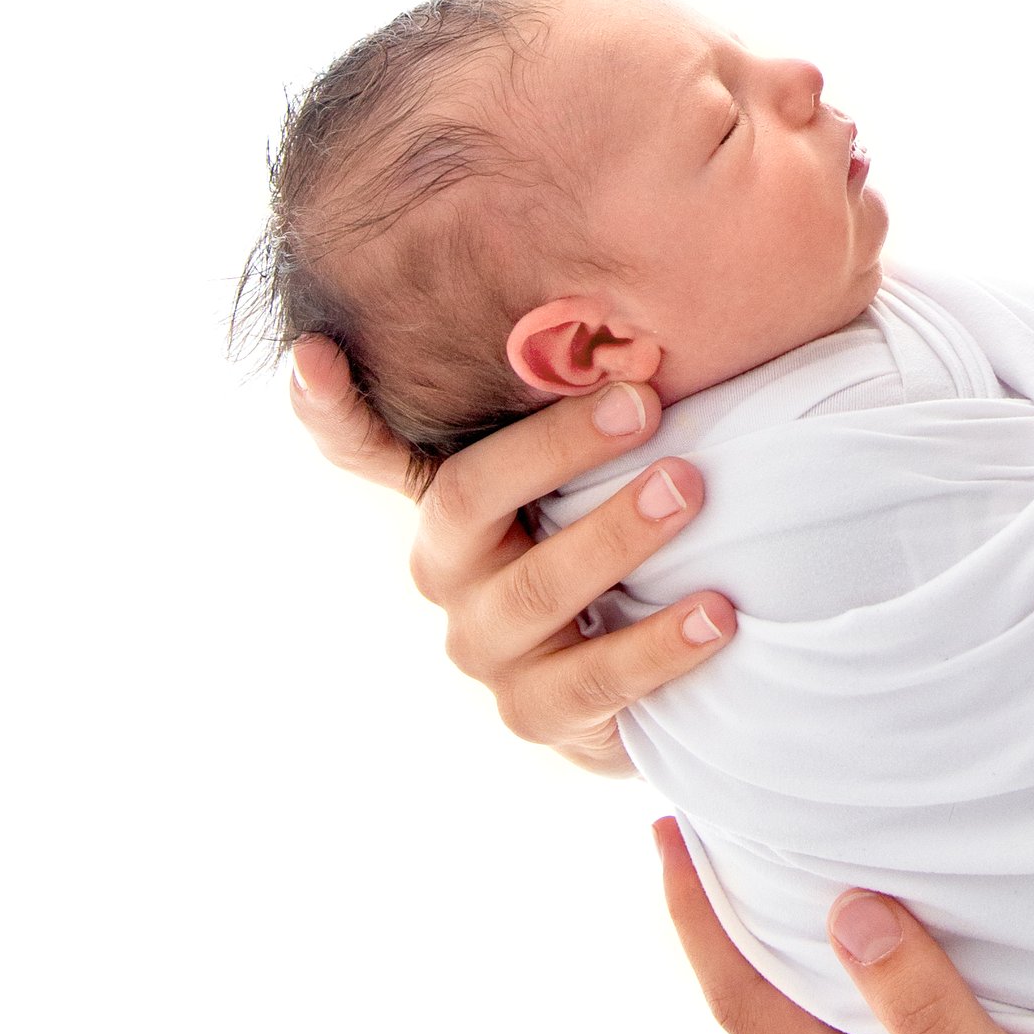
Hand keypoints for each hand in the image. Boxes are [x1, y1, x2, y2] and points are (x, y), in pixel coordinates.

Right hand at [287, 336, 737, 772]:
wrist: (647, 680)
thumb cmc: (623, 535)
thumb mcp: (596, 468)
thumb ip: (586, 402)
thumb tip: (647, 319)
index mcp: (450, 498)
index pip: (365, 447)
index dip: (332, 407)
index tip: (315, 353)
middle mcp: (446, 568)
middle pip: (467, 497)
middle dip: (556, 445)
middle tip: (643, 403)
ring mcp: (482, 646)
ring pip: (535, 589)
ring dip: (616, 534)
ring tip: (688, 489)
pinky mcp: (534, 713)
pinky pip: (593, 678)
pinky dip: (659, 644)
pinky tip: (718, 614)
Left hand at [653, 818, 1033, 1033]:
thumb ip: (931, 1012)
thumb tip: (846, 913)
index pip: (745, 1008)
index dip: (695, 923)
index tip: (664, 836)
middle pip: (763, 1009)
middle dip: (719, 924)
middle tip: (696, 830)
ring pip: (817, 1015)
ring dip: (780, 941)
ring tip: (766, 861)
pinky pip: (875, 1021)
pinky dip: (846, 963)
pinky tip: (878, 927)